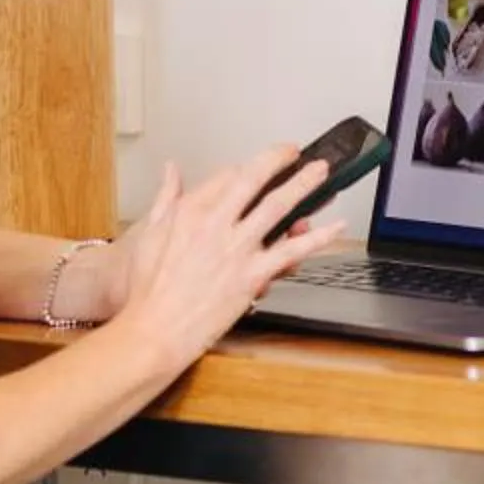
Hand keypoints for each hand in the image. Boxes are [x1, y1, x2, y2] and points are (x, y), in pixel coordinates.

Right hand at [110, 145, 343, 379]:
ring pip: (278, 207)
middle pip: (255, 179)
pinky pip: (292, 251)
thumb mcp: (149, 234)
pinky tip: (335, 226)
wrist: (155, 330)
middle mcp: (216, 224)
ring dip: (304, 185)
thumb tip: (170, 170)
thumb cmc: (148, 291)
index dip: (244, 168)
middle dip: (280, 160)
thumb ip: (165, 198)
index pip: (225, 176)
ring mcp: (237, 249)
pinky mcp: (253, 276)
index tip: (254, 167)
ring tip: (321, 172)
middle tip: (295, 153)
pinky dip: (318, 237)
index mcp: (190, 211)